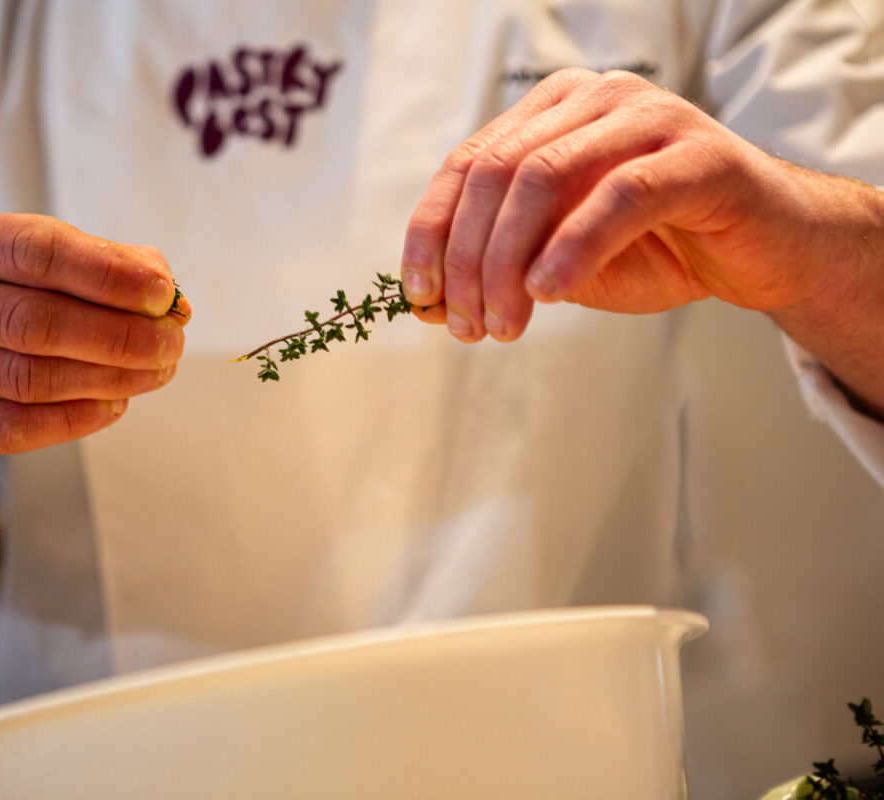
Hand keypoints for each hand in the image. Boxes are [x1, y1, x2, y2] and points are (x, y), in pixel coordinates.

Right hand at [0, 205, 188, 467]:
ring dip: (107, 378)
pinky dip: (73, 419)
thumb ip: (101, 266)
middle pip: (35, 319)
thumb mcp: (34, 268)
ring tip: (155, 373)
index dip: (108, 274)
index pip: (35, 249)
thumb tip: (170, 296)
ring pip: (27, 377)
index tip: (163, 294)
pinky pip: (9, 426)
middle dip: (119, 335)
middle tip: (171, 344)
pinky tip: (113, 406)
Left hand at [398, 68, 868, 343]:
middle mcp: (594, 99)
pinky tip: (549, 291)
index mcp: (552, 112)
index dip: (431, 232)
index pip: (466, 163)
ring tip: (503, 324)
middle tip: (466, 325)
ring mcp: (648, 117)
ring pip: (544, 177)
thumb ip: (499, 269)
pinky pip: (619, 195)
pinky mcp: (698, 155)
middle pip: (495, 172)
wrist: (763, 254)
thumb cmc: (657, 249)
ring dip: (509, 261)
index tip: (419, 295)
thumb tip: (426, 304)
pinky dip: (572, 247)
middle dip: (468, 259)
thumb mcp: (559, 264)